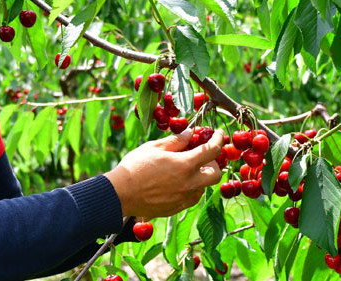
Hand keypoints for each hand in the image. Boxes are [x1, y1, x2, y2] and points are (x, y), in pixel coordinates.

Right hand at [104, 128, 223, 218]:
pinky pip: (192, 197)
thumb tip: (191, 133)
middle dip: (213, 162)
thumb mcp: (154, 147)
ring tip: (185, 168)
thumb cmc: (135, 166)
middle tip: (201, 155)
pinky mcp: (177, 208)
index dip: (219, 139)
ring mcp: (184, 198)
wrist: (120, 194)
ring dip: (201, 176)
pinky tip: (178, 182)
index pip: (212, 150)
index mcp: (185, 165)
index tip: (219, 134)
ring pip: (204, 187)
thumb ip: (176, 140)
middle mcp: (189, 183)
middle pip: (216, 174)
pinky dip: (191, 188)